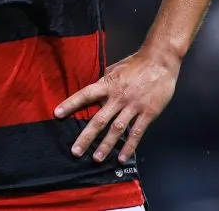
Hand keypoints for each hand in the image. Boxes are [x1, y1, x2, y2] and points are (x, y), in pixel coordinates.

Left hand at [54, 49, 178, 163]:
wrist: (160, 61)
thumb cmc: (137, 63)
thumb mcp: (115, 68)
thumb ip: (104, 82)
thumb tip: (93, 91)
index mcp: (109, 85)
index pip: (85, 95)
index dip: (71, 104)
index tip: (57, 114)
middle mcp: (118, 97)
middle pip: (99, 119)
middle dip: (87, 137)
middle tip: (76, 151)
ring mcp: (133, 106)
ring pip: (117, 129)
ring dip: (106, 145)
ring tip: (97, 158)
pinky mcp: (148, 113)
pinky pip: (137, 132)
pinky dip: (129, 146)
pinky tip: (122, 157)